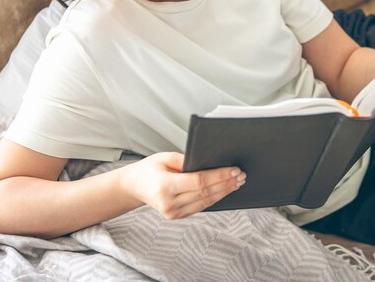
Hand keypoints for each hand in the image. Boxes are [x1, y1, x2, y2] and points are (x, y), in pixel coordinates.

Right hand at [119, 152, 245, 219]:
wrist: (133, 186)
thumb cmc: (149, 168)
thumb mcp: (165, 157)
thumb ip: (186, 160)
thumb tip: (211, 161)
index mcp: (165, 187)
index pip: (199, 182)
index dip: (219, 176)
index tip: (234, 170)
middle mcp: (169, 203)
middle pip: (205, 193)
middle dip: (226, 183)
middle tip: (241, 175)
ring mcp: (173, 213)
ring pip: (205, 202)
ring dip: (224, 192)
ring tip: (237, 182)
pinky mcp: (176, 216)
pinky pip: (200, 207)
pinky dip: (214, 198)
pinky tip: (225, 190)